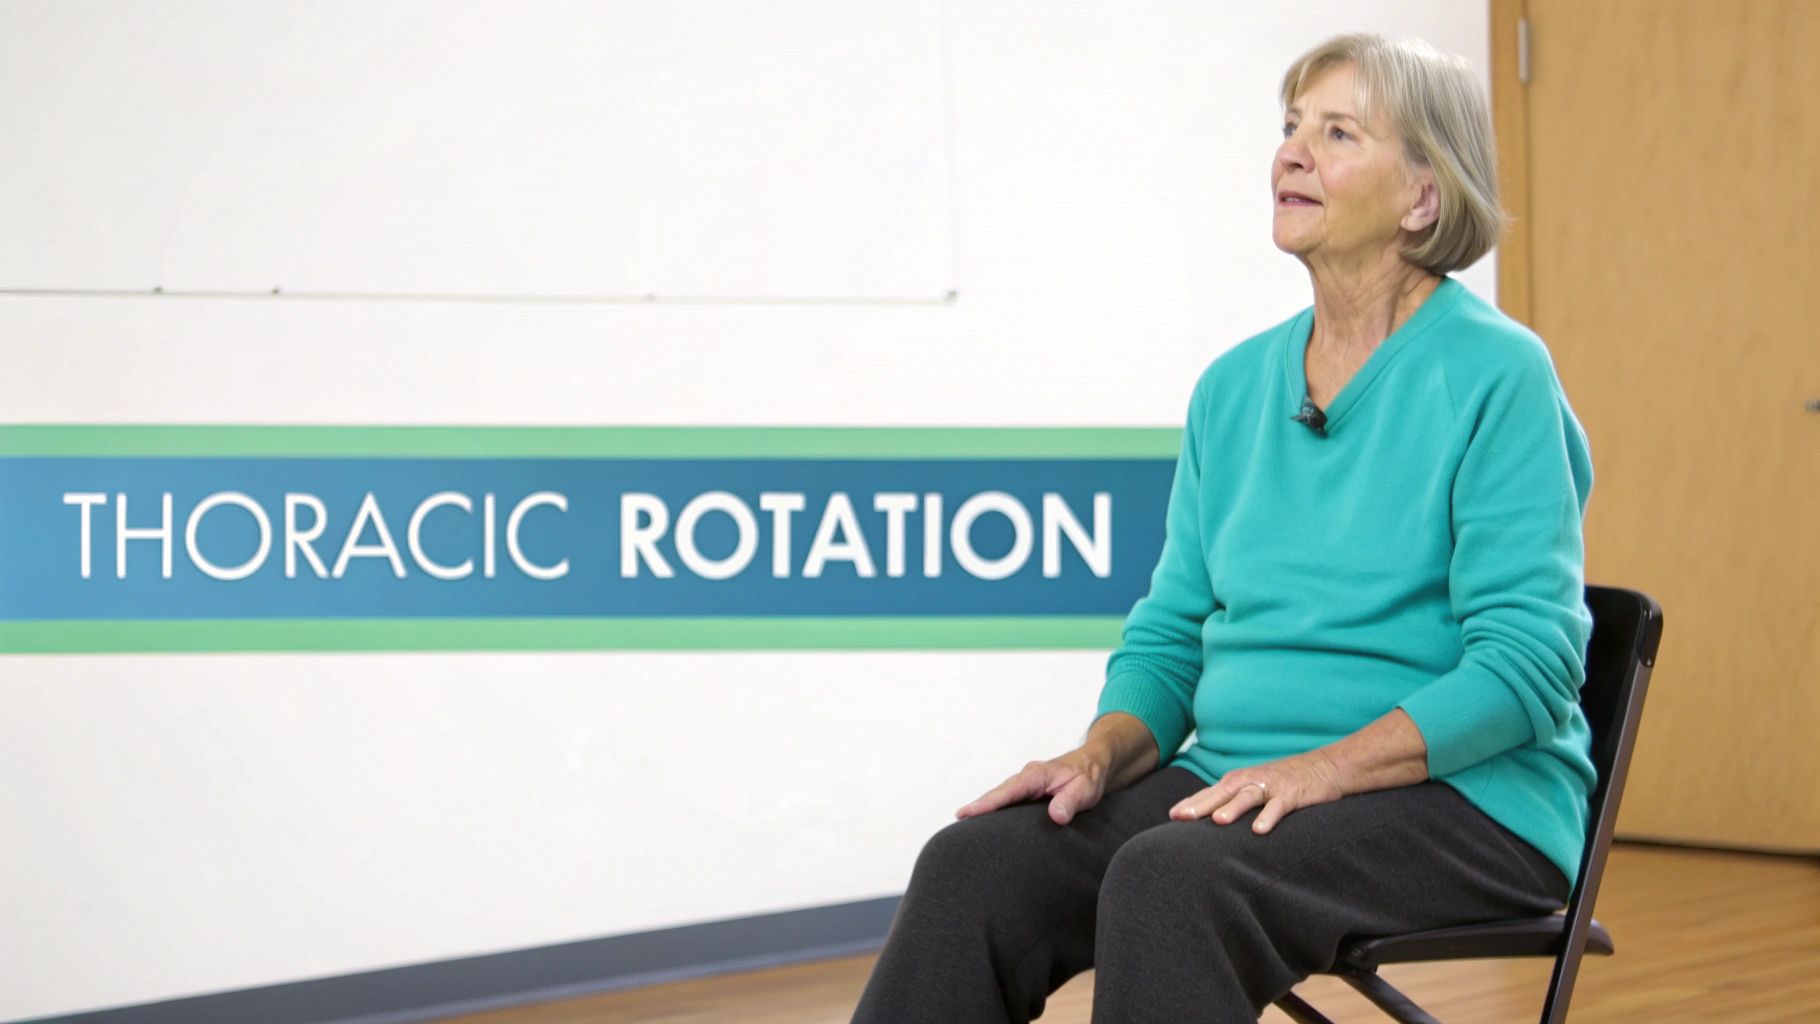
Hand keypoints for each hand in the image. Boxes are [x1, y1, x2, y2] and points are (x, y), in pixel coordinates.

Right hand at [956, 746, 1112, 825]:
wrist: (1096, 765)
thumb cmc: (1089, 775)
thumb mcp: (1084, 789)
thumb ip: (1070, 801)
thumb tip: (1056, 816)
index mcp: (1036, 775)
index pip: (1008, 791)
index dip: (987, 803)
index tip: (968, 812)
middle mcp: (1026, 778)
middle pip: (997, 793)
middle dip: (978, 806)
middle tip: (957, 821)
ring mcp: (1026, 786)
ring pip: (1000, 797)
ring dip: (984, 808)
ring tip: (964, 825)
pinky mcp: (1029, 793)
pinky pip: (1008, 801)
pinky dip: (995, 809)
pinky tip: (985, 823)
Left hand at [1168, 750, 1345, 834]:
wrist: (1326, 766)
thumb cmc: (1285, 781)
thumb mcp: (1256, 787)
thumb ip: (1234, 800)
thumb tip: (1210, 819)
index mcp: (1239, 781)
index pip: (1209, 793)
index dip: (1190, 804)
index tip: (1171, 816)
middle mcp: (1251, 781)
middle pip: (1221, 793)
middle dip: (1200, 805)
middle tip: (1180, 818)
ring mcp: (1271, 786)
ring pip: (1247, 796)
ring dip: (1233, 808)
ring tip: (1218, 821)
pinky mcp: (1292, 794)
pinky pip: (1279, 806)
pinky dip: (1269, 816)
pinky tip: (1259, 830)